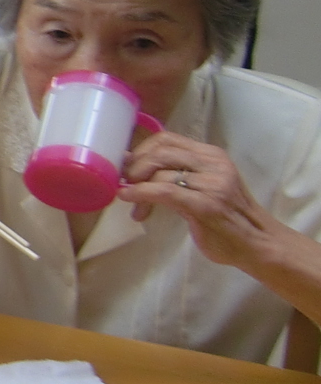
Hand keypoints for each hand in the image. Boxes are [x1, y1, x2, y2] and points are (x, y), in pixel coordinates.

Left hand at [119, 133, 283, 262]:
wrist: (259, 244)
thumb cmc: (227, 218)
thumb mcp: (204, 187)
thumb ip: (177, 175)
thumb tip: (133, 164)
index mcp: (212, 156)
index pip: (167, 139)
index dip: (140, 151)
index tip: (127, 167)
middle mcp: (214, 164)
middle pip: (159, 152)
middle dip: (134, 167)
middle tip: (125, 184)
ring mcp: (212, 184)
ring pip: (159, 172)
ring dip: (137, 188)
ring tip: (134, 205)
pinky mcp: (206, 204)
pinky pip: (164, 191)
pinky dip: (141, 193)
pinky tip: (130, 199)